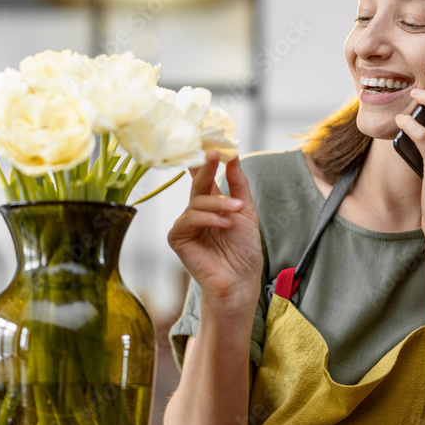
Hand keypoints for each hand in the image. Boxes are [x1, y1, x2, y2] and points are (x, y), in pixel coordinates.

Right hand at [167, 151, 262, 310]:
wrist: (240, 280)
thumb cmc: (244, 250)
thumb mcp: (246, 211)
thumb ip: (238, 184)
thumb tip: (234, 156)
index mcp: (211, 206)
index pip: (204, 179)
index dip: (205, 162)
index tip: (212, 144)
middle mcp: (196, 213)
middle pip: (197, 185)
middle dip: (206, 168)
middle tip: (214, 153)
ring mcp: (186, 226)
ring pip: (196, 202)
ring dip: (219, 204)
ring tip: (236, 211)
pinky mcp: (177, 238)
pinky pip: (189, 219)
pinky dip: (208, 219)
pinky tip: (223, 224)